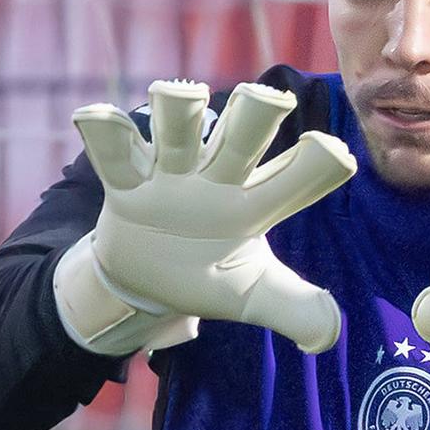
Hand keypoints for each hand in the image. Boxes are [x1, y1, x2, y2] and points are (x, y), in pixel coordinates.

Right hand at [54, 79, 355, 355]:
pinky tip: (95, 117)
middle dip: (256, 115)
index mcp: (256, 204)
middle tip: (271, 100)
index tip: (335, 154)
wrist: (146, 278)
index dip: (316, 165)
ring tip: (180, 94)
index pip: (297, 179)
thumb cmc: (208, 274)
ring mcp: (172, 173)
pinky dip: (105, 134)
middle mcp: (219, 177)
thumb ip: (295, 309)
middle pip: (242, 137)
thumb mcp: (254, 296)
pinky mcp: (126, 181)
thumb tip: (328, 335)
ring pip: (178, 133)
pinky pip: (115, 154)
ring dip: (179, 112)